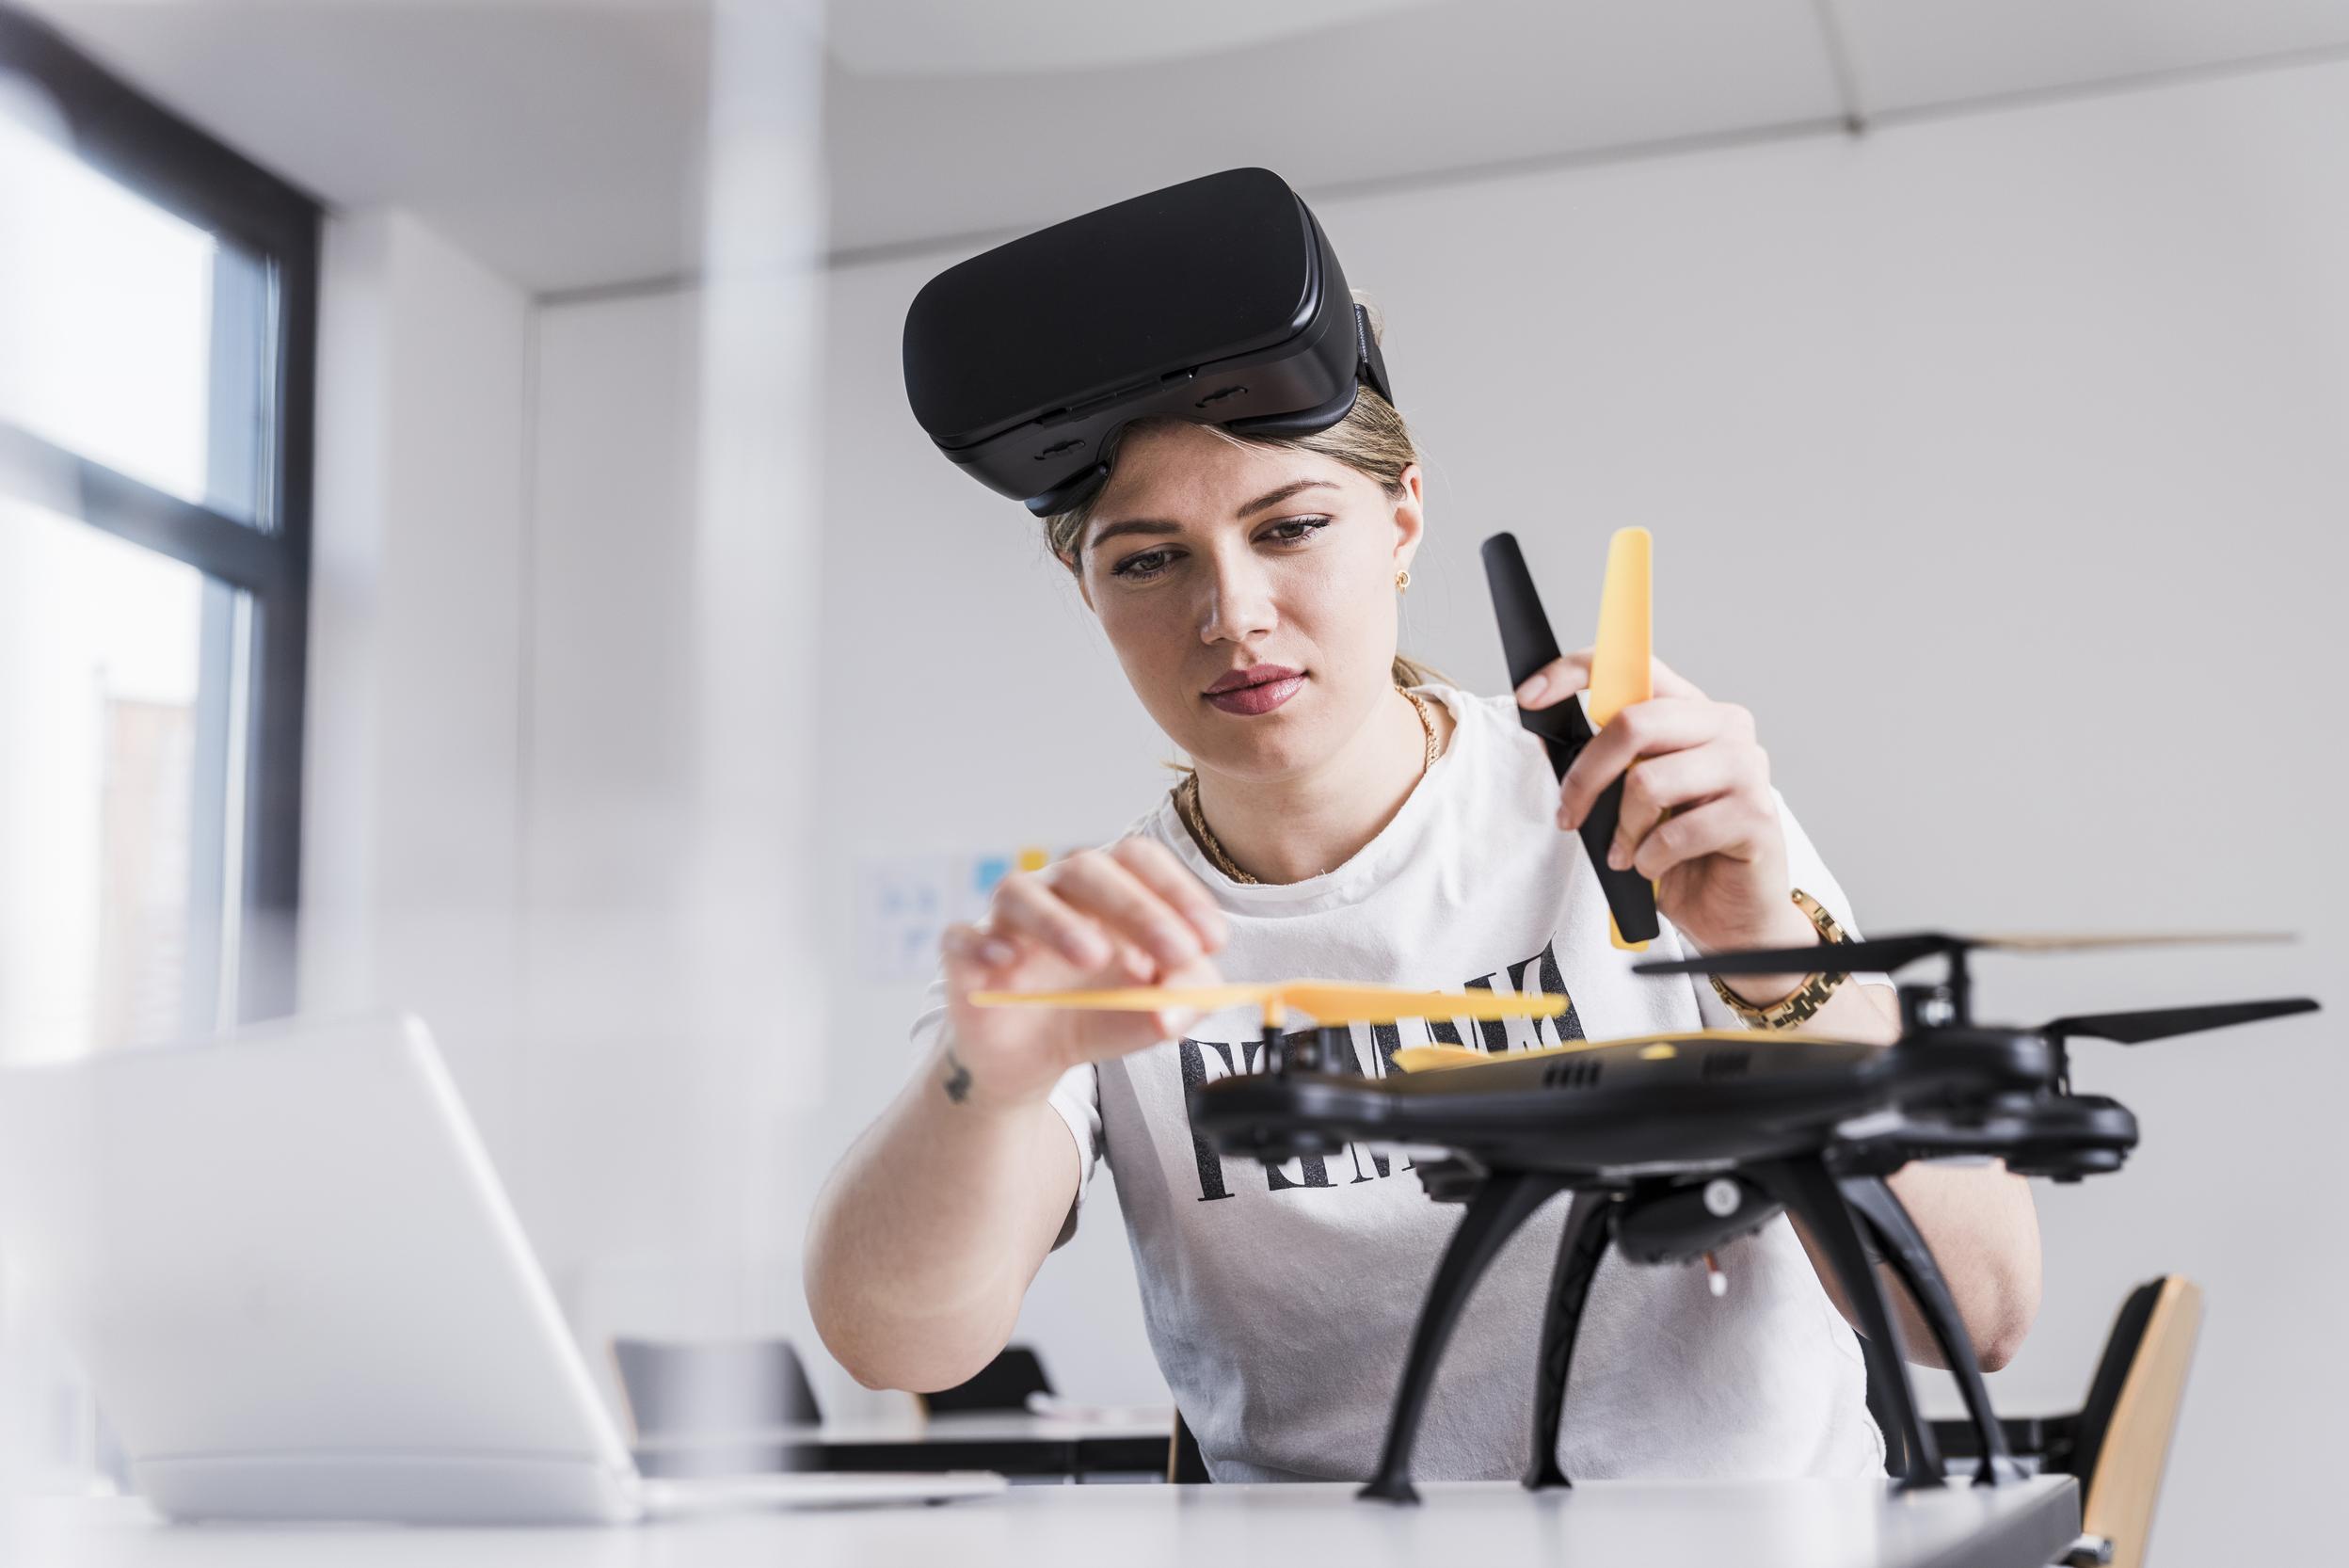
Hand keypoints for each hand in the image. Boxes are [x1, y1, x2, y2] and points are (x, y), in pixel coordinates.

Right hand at [934, 838, 1229, 1110]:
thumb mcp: (1154, 1010)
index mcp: (1106, 889)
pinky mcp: (965, 957)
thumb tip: (1177, 1009)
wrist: (1033, 1062)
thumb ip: (1184, 999)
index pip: (1138, 860)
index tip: (1213, 941)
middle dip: (1138, 909)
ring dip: (1060, 921)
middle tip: (1177, 953)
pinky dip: (980, 944)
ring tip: (1096, 956)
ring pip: (1020, 892)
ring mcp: (1005, 921)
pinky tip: (1005, 963)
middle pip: (1087, 868)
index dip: (1178, 891)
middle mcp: (1054, 891)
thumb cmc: (1098, 1013)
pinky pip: (960, 937)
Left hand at [1516, 650, 1811, 964]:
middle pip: (1634, 724)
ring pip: (1649, 781)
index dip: (1576, 674)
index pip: (1634, 668)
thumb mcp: (1634, 796)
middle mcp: (1726, 727)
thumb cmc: (1681, 850)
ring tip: (1624, 853)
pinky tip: (1653, 867)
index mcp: (1693, 710)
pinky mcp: (1756, 815)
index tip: (1530, 697)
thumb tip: (1547, 736)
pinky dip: (1650, 858)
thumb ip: (1610, 761)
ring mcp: (1747, 768)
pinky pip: (1676, 833)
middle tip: (1570, 815)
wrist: (1733, 910)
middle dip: (1586, 776)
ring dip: (1622, 829)